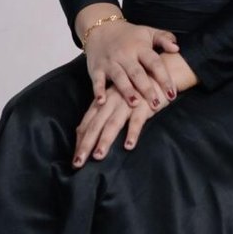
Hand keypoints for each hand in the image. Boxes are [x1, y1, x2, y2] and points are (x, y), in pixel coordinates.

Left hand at [72, 47, 197, 168]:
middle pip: (95, 126)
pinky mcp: (144, 105)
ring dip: (105, 141)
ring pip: (113, 124)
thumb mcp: (117, 100)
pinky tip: (129, 145)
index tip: (74, 158)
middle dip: (86, 145)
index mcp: (104, 102)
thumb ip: (104, 114)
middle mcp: (111, 103)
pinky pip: (137, 120)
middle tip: (78, 163)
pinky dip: (132, 132)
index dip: (80, 140)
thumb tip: (88, 133)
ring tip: (98, 156)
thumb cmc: (136, 89)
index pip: (87, 123)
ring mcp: (127, 104)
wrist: (158, 70)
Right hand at [74, 8, 180, 109]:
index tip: (172, 93)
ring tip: (135, 104)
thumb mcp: (148, 32)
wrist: (100, 27)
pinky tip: (102, 101)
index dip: (164, 78)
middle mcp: (125, 55)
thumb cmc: (129, 35)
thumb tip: (177, 48)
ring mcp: (110, 62)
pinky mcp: (96, 68)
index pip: (154, 63)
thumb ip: (164, 38)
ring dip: (126, 91)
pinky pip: (97, 80)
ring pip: (119, 77)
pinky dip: (98, 90)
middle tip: (156, 104)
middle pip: (137, 73)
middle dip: (147, 89)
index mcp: (140, 47)